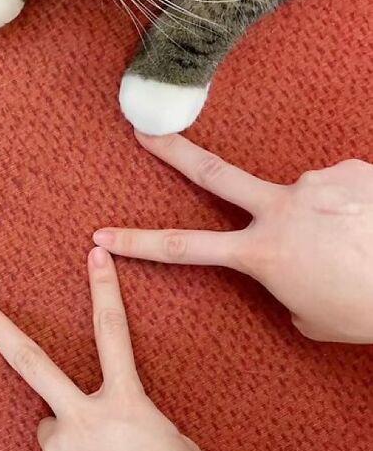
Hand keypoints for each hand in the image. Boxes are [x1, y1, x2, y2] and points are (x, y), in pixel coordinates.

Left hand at [0, 248, 212, 450]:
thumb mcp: (174, 444)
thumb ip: (136, 420)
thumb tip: (111, 421)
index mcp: (126, 405)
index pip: (113, 334)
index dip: (104, 290)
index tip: (94, 252)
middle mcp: (82, 421)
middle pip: (32, 364)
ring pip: (55, 426)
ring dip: (73, 437)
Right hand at [94, 133, 372, 343]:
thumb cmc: (367, 311)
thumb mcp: (311, 318)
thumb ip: (284, 289)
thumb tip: (288, 266)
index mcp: (263, 254)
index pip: (184, 248)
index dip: (139, 242)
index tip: (103, 235)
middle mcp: (281, 209)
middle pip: (212, 174)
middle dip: (173, 152)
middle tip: (144, 132)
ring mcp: (315, 184)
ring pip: (303, 197)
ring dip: (320, 217)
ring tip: (356, 242)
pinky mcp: (350, 170)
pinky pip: (339, 188)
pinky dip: (349, 207)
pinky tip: (368, 226)